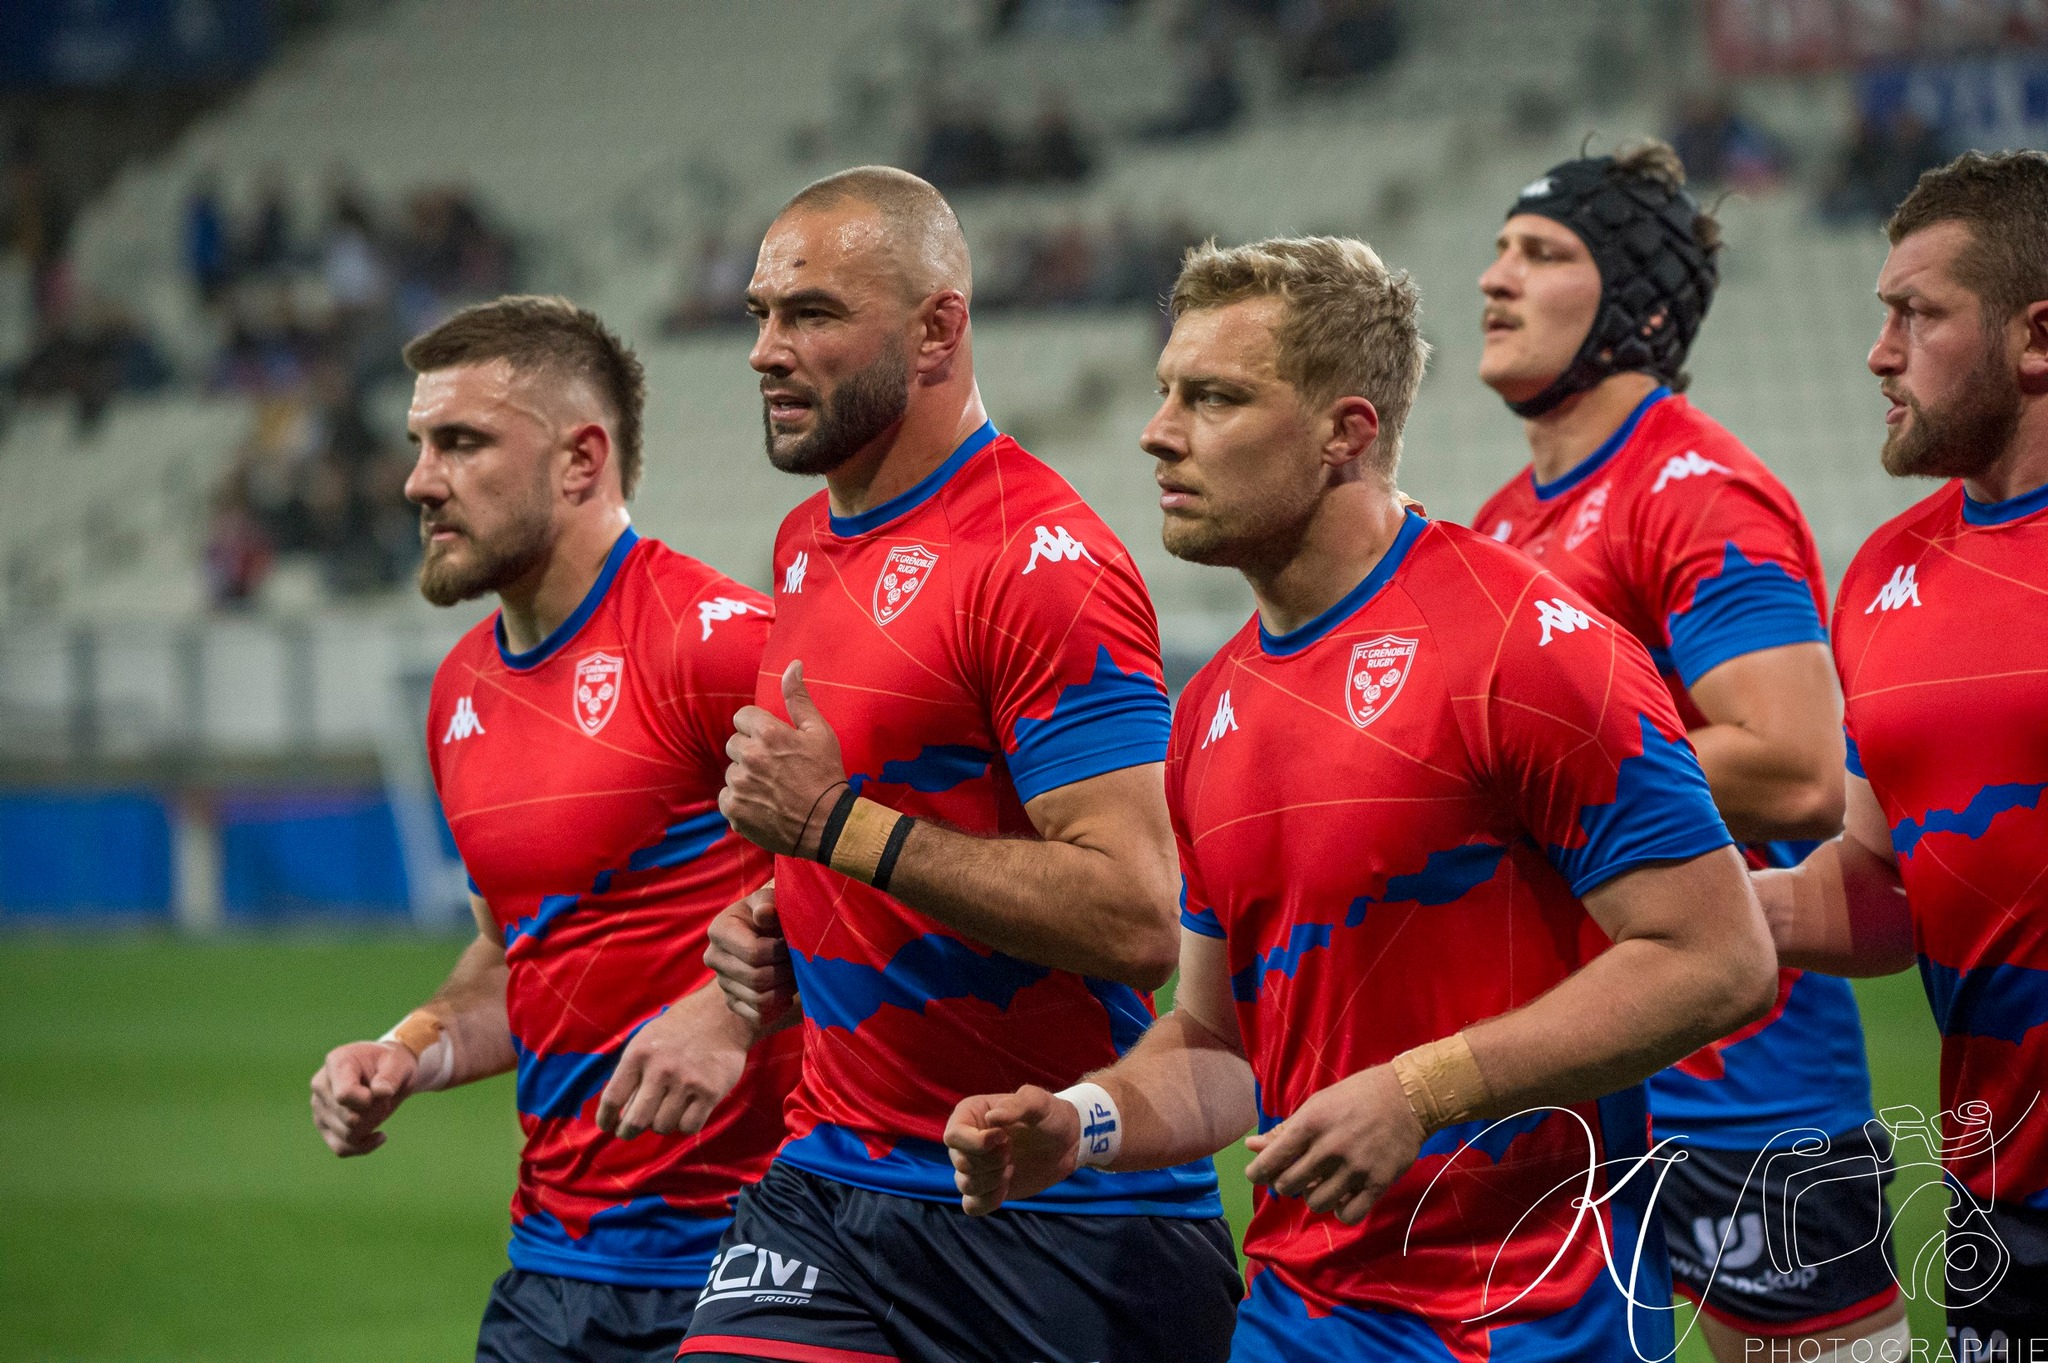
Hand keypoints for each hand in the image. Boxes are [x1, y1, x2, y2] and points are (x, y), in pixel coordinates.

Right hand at [310, 1040, 418, 1156]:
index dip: (367, 1102)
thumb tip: (380, 1093)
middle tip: (385, 1099)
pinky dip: (363, 1147)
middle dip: (375, 1114)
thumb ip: (390, 1076)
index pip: (344, 1096)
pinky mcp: (324, 1126)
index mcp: (336, 1062)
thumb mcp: (398, 1063)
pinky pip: (341, 1148)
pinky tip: (380, 1136)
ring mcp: (319, 1107)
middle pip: (348, 1119)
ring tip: (379, 1109)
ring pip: (346, 1136)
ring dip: (372, 1127)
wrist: (387, 1072)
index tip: (382, 1092)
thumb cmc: (392, 1064)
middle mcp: (321, 1085)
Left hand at [595, 988, 748, 1139]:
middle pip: (635, 1121)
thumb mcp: (646, 1042)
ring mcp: (687, 1082)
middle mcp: (661, 1069)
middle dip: (628, 1132)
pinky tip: (687, 1112)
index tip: (607, 1126)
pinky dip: (685, 1125)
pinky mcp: (710, 1092)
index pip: (612, 1098)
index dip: (605, 1118)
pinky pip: (689, 1127)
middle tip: (629, 1132)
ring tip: (666, 1110)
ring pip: (663, 1126)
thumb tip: (620, 1114)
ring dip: (662, 1123)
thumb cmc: (677, 1031)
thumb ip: (632, 1074)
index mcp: (639, 1055)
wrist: (721, 1014)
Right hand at [705, 882, 795, 1027]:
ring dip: (786, 990)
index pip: (753, 953)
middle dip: (786, 972)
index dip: (781, 952)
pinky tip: (787, 992)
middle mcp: (714, 958)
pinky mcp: (733, 1002)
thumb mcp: (770, 901)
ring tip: (796, 975)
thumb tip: (764, 913)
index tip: (793, 943)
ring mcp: (722, 983)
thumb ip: (769, 904)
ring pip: (760, 1000)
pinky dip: (778, 1008)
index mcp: (719, 930)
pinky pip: (759, 1017)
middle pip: (756, 979)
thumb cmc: (772, 913)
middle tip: (800, 962)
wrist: (767, 931)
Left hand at [720, 661, 847, 856]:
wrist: (829, 825)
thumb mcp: (819, 732)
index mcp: (768, 734)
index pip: (742, 717)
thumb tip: (793, 665)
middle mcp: (750, 757)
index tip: (772, 742)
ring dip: (746, 778)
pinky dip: (741, 802)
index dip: (757, 728)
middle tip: (775, 768)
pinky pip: (727, 798)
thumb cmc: (827, 775)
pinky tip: (763, 805)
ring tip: (772, 789)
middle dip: (750, 752)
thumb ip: (799, 699)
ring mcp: (740, 785)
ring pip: (732, 772)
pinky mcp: (734, 810)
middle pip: (734, 744)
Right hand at [943, 1084, 1081, 1215]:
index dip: (976, 1143)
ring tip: (1011, 1167)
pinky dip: (987, 1201)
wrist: (1066, 1142)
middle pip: (960, 1162)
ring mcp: (974, 1167)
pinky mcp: (985, 1189)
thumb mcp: (1038, 1102)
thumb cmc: (1049, 1115)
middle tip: (1011, 1152)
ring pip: (964, 1184)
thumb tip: (992, 1118)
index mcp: (970, 1115)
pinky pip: (971, 1205)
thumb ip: (1016, 1105)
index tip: (1004, 1139)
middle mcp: (966, 1141)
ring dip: (991, 1180)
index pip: (953, 1136)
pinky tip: (1006, 1188)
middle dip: (989, 1162)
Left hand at [1242, 1065, 1424, 1225]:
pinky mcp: (1378, 1183)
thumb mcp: (1316, 1104)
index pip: (1271, 1160)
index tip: (1257, 1175)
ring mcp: (1355, 1168)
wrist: (1408, 1097)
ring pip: (1315, 1203)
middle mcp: (1330, 1148)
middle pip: (1288, 1186)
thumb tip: (1251, 1146)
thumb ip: (1285, 1130)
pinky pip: (1348, 1215)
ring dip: (1313, 1197)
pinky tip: (1343, 1196)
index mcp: (1310, 1124)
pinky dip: (1341, 1210)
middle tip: (1295, 1176)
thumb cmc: (1356, 1097)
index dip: (1257, 1173)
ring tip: (1321, 1184)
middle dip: (1285, 1184)